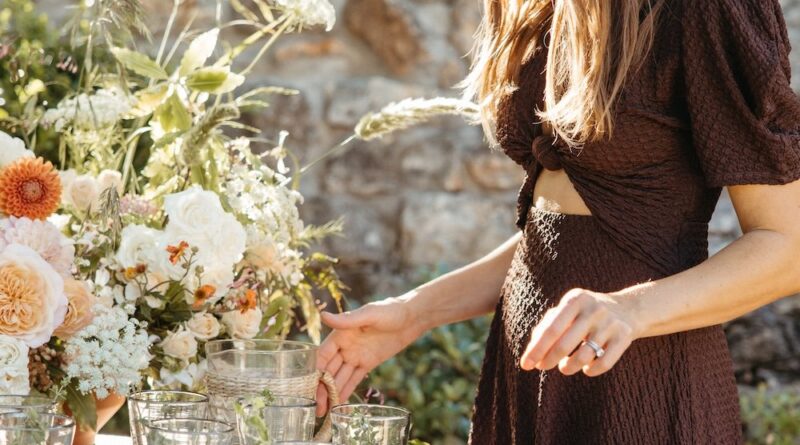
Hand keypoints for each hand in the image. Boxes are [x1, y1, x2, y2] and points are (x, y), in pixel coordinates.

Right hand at [315, 297, 423, 414]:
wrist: (412, 317)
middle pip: (329, 370)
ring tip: (323, 411)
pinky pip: (354, 379)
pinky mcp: (368, 363)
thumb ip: (347, 320)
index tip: (309, 387)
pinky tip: (338, 404)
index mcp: (341, 333)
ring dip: (332, 393)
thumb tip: (324, 316)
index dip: (316, 371)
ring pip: (340, 377)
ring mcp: (356, 356)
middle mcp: (345, 346)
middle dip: (322, 388)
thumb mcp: (369, 314)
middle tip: (316, 407)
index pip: (323, 355)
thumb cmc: (390, 310)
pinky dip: (346, 391)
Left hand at [519, 288, 640, 376]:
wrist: (628, 308)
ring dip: (568, 367)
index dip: (536, 349)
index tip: (525, 365)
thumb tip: (533, 348)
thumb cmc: (586, 313)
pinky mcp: (624, 337)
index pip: (551, 329)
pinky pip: (604, 363)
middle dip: (548, 360)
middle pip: (564, 344)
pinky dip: (591, 371)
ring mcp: (611, 323)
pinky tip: (586, 368)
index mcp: (576, 299)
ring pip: (584, 356)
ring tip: (564, 367)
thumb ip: (547, 325)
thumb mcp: (568, 310)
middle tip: (541, 367)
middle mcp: (594, 310)